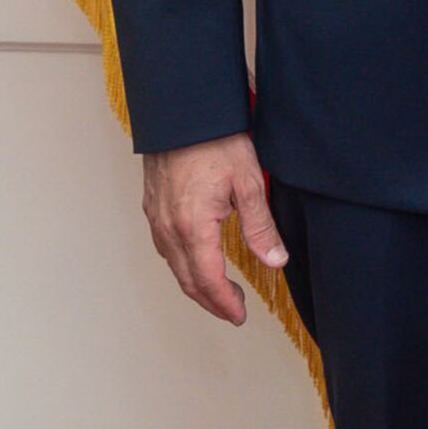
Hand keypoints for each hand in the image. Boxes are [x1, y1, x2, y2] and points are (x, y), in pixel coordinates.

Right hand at [141, 133, 286, 324]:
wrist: (182, 113)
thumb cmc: (215, 141)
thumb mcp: (248, 182)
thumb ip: (260, 227)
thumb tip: (274, 261)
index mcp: (193, 227)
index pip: (208, 280)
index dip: (224, 303)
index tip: (240, 315)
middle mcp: (168, 228)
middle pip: (188, 280)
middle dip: (211, 301)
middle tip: (234, 311)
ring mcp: (157, 219)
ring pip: (174, 265)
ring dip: (196, 284)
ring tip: (220, 292)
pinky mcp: (153, 208)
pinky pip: (165, 248)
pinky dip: (183, 264)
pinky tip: (197, 262)